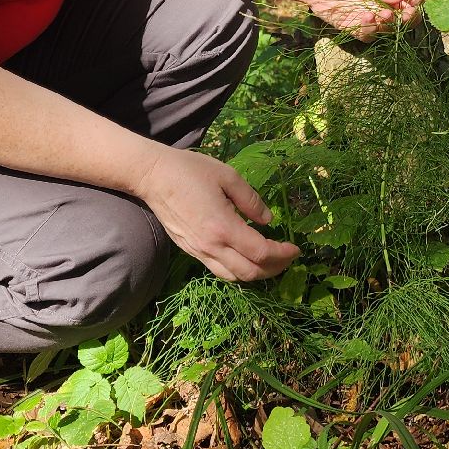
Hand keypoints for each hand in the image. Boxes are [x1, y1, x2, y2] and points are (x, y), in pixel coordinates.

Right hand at [133, 146, 298, 281]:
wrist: (152, 176)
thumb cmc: (190, 171)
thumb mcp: (228, 176)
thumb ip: (251, 200)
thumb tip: (268, 220)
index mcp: (223, 227)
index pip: (260, 253)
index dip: (282, 254)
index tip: (295, 249)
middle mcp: (211, 246)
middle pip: (249, 273)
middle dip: (274, 269)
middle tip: (287, 257)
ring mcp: (198, 251)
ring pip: (233, 277)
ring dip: (256, 274)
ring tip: (270, 261)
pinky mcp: (190, 250)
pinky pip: (218, 270)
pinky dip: (237, 270)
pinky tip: (245, 256)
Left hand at [289, 0, 423, 39]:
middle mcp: (387, 4)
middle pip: (410, 16)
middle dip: (410, 16)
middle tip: (403, 13)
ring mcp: (375, 18)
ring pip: (392, 28)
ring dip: (390, 23)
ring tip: (382, 14)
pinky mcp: (359, 29)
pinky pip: (371, 35)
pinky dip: (371, 28)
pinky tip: (365, 16)